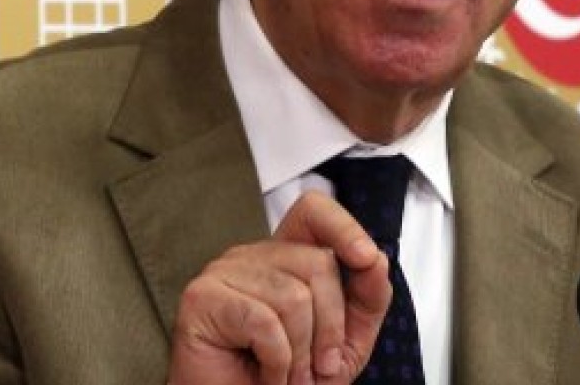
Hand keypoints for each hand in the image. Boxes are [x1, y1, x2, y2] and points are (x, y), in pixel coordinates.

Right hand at [168, 191, 390, 384]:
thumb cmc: (287, 379)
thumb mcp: (345, 341)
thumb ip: (367, 299)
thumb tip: (376, 260)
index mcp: (285, 256)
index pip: (314, 212)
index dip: (344, 227)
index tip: (367, 258)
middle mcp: (253, 256)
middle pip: (318, 263)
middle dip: (331, 327)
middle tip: (316, 367)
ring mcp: (223, 272)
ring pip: (294, 297)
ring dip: (301, 354)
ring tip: (288, 375)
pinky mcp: (202, 298)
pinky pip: (264, 322)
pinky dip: (276, 362)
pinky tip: (266, 374)